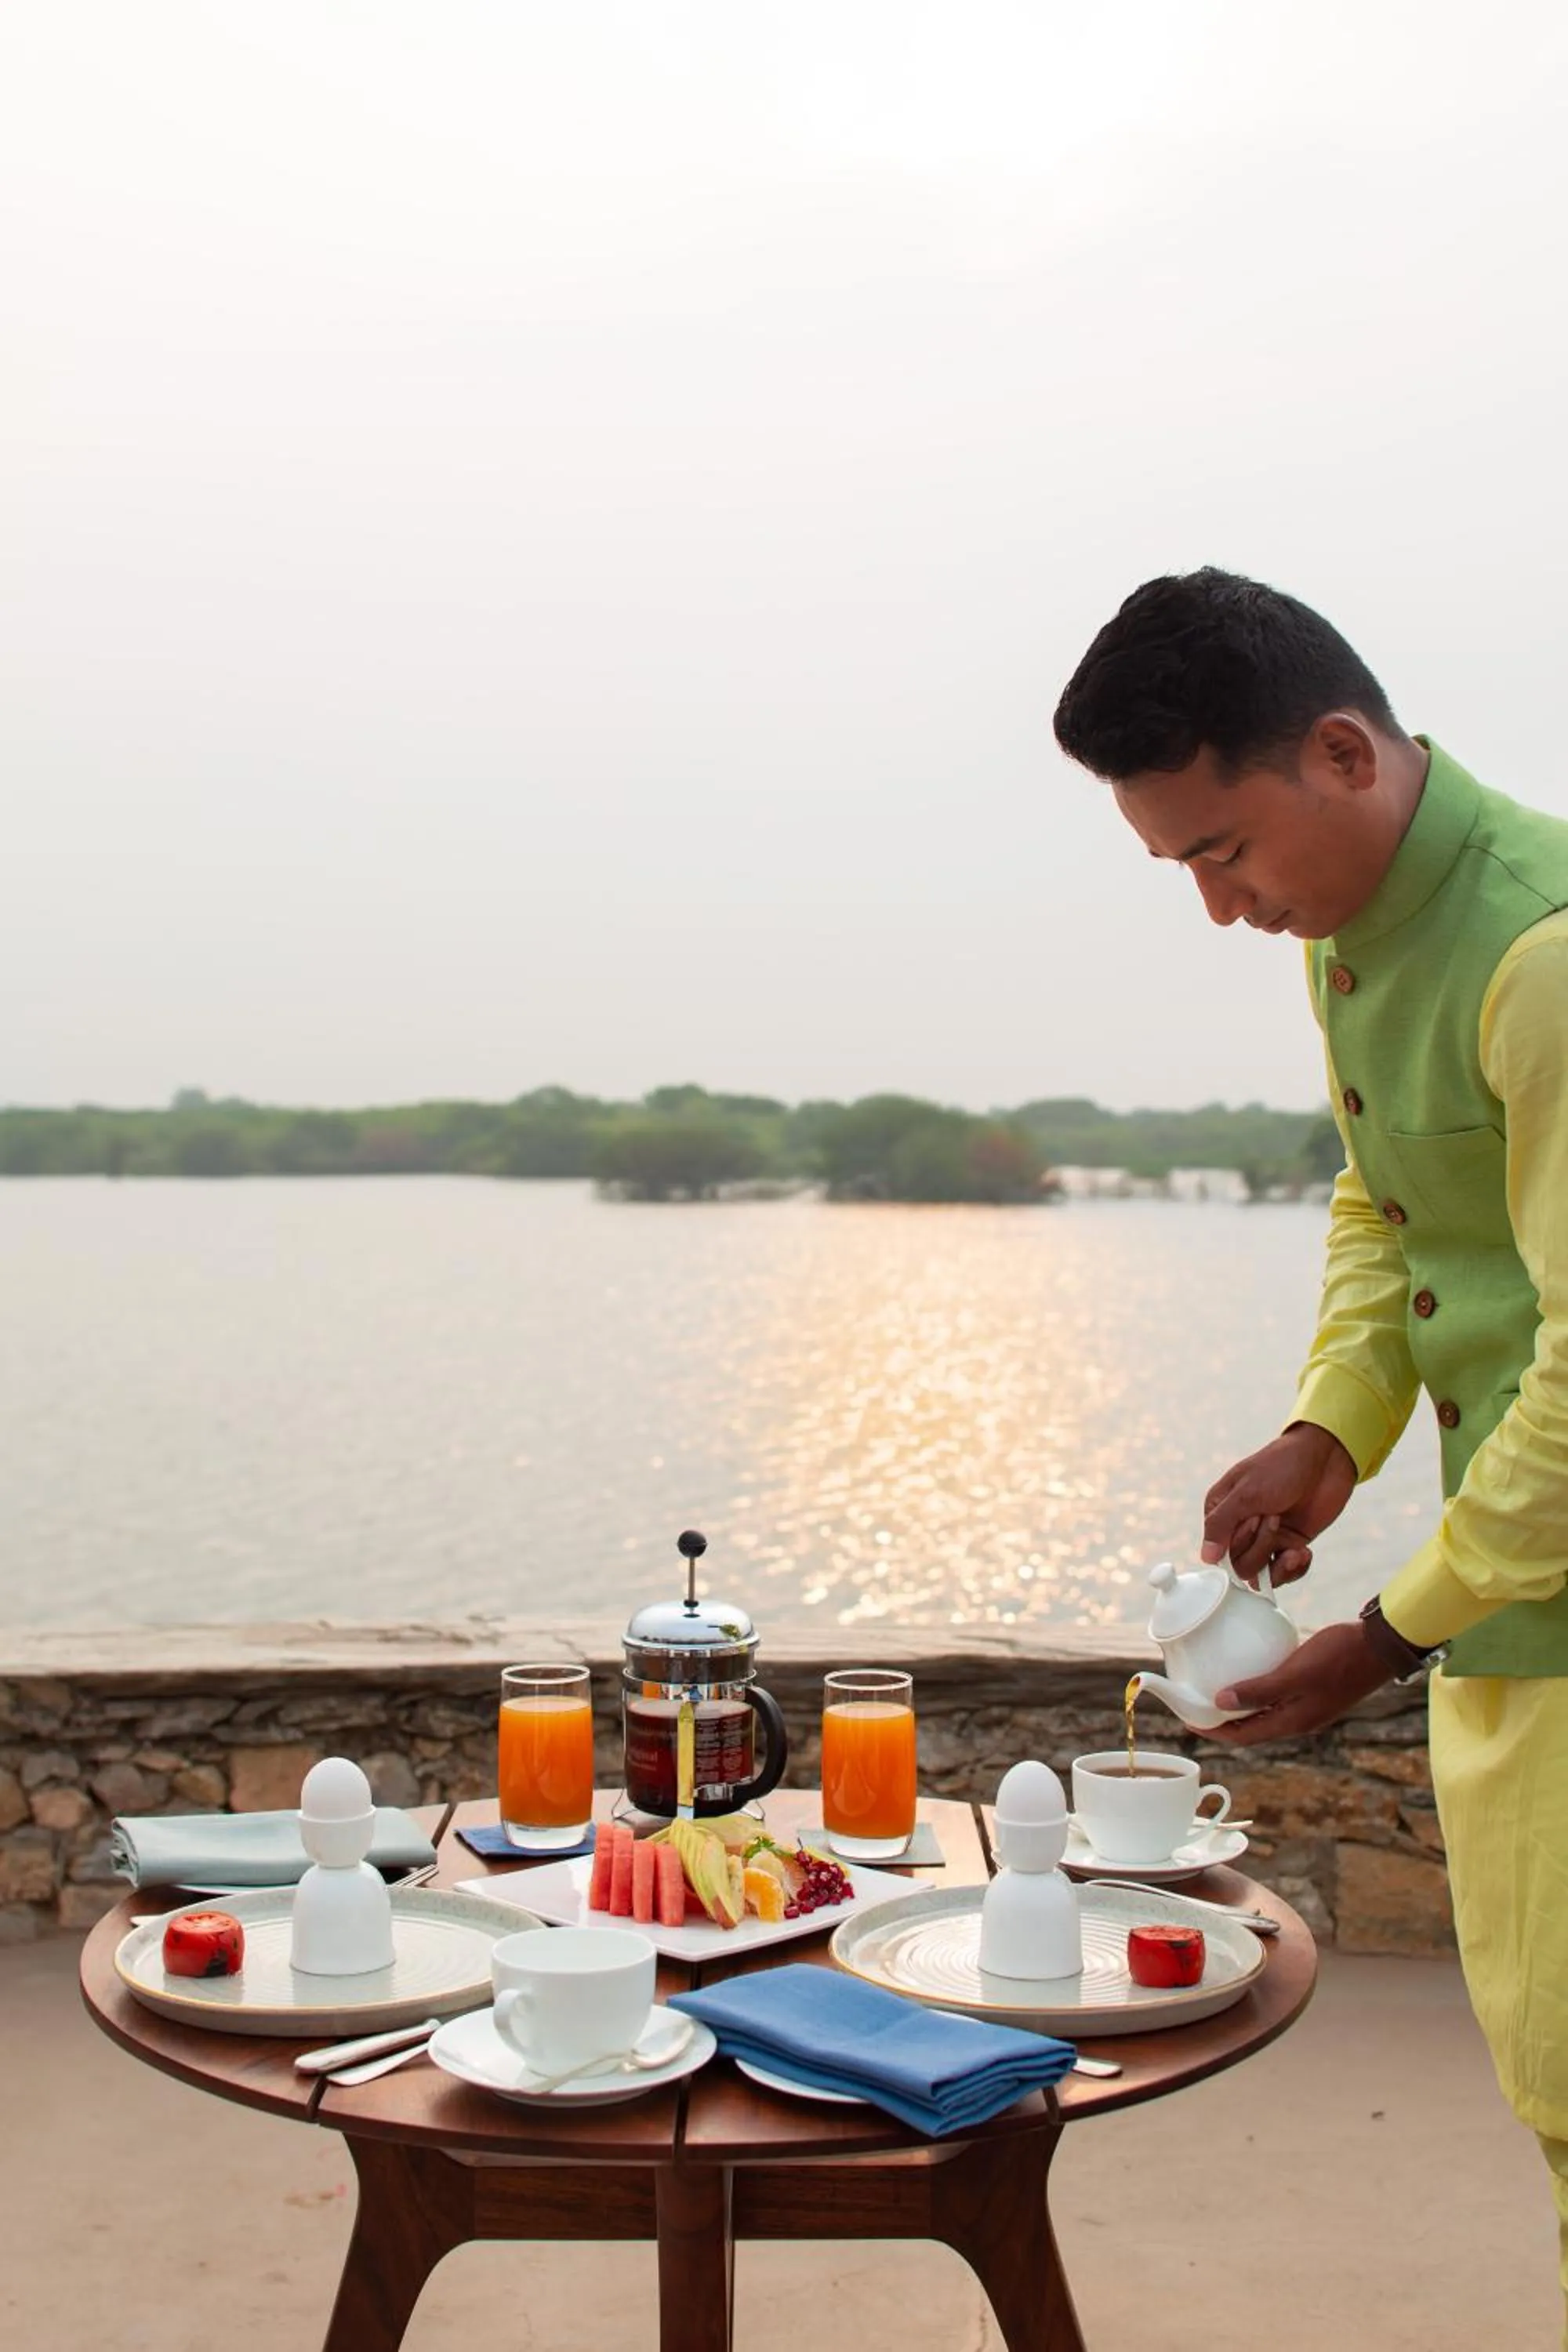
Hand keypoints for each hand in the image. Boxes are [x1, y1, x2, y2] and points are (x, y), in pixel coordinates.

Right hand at [1202, 1423, 1356, 1585]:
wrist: (1324, 1459)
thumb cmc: (1281, 1466)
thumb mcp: (1246, 1493)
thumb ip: (1221, 1525)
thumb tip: (1205, 1557)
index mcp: (1221, 1511)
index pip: (1218, 1550)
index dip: (1239, 1543)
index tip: (1256, 1518)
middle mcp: (1240, 1527)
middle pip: (1240, 1565)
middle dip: (1261, 1546)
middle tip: (1276, 1518)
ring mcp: (1266, 1537)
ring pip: (1261, 1574)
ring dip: (1279, 1562)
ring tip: (1295, 1545)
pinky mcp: (1288, 1544)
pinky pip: (1284, 1573)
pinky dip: (1295, 1569)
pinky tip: (1304, 1552)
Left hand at [1205, 1622, 1391, 1744]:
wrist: (1380, 1647)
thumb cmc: (1340, 1657)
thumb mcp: (1296, 1672)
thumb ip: (1260, 1690)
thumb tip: (1221, 1703)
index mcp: (1293, 1722)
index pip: (1243, 1736)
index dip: (1213, 1732)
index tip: (1188, 1721)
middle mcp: (1298, 1720)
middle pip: (1251, 1728)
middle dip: (1222, 1721)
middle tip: (1196, 1705)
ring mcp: (1307, 1707)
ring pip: (1263, 1713)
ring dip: (1239, 1707)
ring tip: (1215, 1690)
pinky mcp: (1313, 1691)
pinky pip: (1276, 1697)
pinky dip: (1257, 1691)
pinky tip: (1250, 1671)